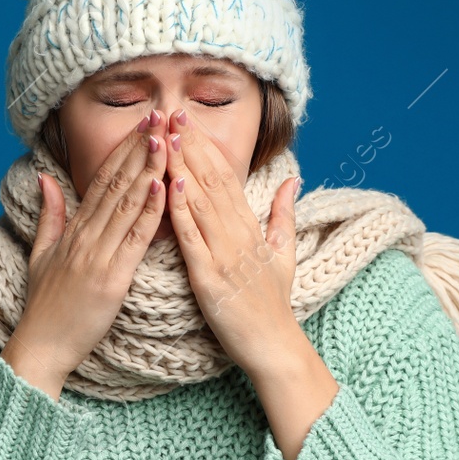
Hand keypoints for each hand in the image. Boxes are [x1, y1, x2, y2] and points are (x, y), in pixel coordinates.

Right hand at [2, 111, 168, 397]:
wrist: (42, 346)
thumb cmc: (45, 306)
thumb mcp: (40, 255)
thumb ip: (49, 215)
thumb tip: (45, 178)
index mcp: (74, 230)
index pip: (102, 181)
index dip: (123, 151)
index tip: (142, 125)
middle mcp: (86, 236)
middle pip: (117, 184)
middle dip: (140, 149)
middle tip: (161, 118)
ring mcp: (97, 256)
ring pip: (128, 204)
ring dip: (149, 169)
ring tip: (166, 139)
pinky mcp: (111, 278)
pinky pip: (134, 239)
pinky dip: (150, 211)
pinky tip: (163, 186)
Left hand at [162, 106, 301, 382]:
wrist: (274, 346)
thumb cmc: (272, 303)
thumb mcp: (284, 252)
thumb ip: (284, 214)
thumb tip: (293, 179)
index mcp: (250, 227)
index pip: (225, 178)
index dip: (204, 147)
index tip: (186, 121)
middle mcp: (238, 235)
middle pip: (211, 181)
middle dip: (189, 146)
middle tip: (170, 113)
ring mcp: (225, 255)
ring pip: (200, 203)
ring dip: (181, 167)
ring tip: (165, 137)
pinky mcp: (210, 278)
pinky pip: (193, 239)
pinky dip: (182, 212)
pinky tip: (171, 186)